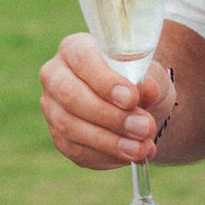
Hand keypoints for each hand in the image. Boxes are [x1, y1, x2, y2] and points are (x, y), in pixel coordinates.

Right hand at [39, 33, 166, 167]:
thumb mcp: (152, 76)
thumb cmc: (139, 82)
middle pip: (70, 95)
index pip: (81, 58)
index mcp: (74, 48)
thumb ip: (150, 80)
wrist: (137, 108)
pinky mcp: (59, 137)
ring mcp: (52, 108)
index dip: (105, 80)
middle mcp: (55, 76)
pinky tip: (132, 154)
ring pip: (70, 127)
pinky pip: (77, 151)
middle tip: (144, 128)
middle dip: (110, 116)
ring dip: (110, 141)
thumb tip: (147, 90)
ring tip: (142, 148)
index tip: (131, 99)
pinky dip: (107, 156)